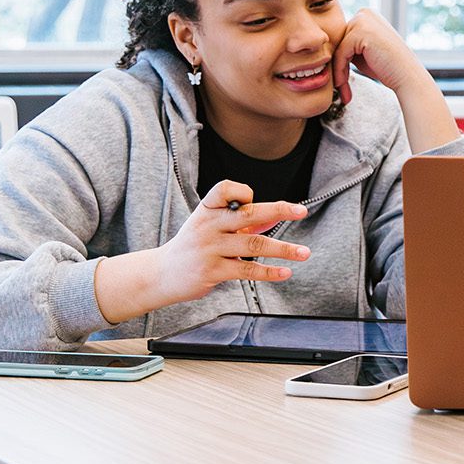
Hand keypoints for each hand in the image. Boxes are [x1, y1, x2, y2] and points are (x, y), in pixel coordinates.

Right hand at [97, 181, 310, 323]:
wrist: (160, 274)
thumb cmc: (193, 246)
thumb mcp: (212, 226)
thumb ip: (243, 222)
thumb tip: (274, 218)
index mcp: (207, 210)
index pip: (225, 189)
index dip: (243, 191)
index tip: (254, 199)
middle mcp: (208, 226)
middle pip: (248, 214)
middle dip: (278, 211)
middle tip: (301, 212)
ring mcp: (210, 249)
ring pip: (253, 244)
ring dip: (283, 249)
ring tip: (304, 253)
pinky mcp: (212, 271)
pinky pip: (247, 270)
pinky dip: (269, 272)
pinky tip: (285, 272)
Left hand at [331, 8, 431, 105]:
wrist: (407, 77)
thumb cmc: (387, 68)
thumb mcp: (363, 52)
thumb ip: (348, 46)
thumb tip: (326, 49)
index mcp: (366, 15)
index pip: (341, 37)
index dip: (339, 59)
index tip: (340, 81)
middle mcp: (364, 13)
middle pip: (337, 41)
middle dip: (337, 65)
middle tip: (340, 87)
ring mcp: (362, 20)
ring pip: (337, 48)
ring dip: (337, 70)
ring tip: (341, 89)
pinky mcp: (360, 32)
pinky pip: (340, 53)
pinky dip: (339, 71)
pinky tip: (342, 84)